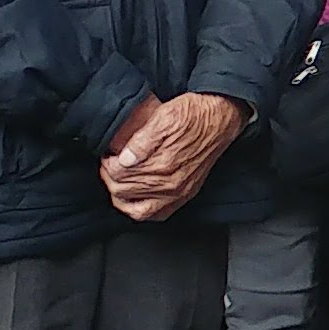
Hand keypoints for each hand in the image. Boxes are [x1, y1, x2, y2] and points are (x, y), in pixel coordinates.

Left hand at [101, 91, 248, 219]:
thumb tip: (123, 160)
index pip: (120, 175)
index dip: (108, 164)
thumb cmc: (195, 115)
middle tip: (109, 165)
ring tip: (117, 181)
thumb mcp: (164, 116)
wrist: (221, 118)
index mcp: (164, 164)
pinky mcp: (186, 194)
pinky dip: (142, 210)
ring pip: (138, 210)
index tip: (108, 156)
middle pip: (124, 193)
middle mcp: (172, 183)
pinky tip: (136, 199)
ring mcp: (179, 192)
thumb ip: (141, 141)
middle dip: (110, 178)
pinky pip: (158, 215)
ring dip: (121, 197)